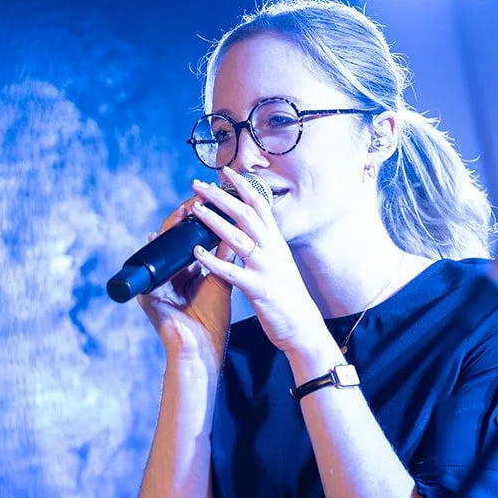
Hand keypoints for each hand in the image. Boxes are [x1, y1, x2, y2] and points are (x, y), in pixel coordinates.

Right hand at [136, 197, 234, 368]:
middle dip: (183, 217)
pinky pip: (150, 269)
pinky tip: (160, 237)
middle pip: (173, 239)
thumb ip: (224, 256)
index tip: (213, 199)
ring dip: (170, 229)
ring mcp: (157, 283)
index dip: (200, 219)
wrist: (201, 351)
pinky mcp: (147, 294)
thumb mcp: (221, 281)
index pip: (189, 238)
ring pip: (161, 248)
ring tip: (183, 210)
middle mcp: (170, 274)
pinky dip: (157, 253)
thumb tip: (235, 226)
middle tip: (195, 194)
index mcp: (186, 271)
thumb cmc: (211, 321)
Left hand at [185, 169, 325, 354]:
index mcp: (276, 241)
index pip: (259, 203)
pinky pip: (232, 272)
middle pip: (245, 213)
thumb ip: (265, 244)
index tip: (225, 170)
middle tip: (197, 184)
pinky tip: (196, 253)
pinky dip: (213, 261)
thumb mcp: (278, 263)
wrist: (303, 327)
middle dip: (220, 196)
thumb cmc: (287, 296)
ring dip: (213, 221)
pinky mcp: (259, 289)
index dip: (242, 185)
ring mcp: (266, 268)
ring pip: (238, 237)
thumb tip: (251, 228)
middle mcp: (272, 249)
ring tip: (193, 209)